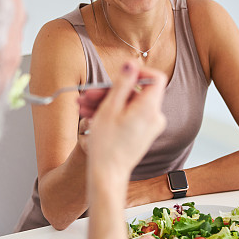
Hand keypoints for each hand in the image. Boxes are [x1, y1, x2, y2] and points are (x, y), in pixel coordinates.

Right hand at [85, 62, 166, 182]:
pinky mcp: (142, 133)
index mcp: (150, 108)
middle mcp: (155, 117)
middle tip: (88, 94)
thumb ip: (122, 83)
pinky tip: (91, 115)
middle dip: (110, 91)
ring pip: (128, 105)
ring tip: (83, 106)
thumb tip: (131, 63)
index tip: (118, 75)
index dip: (137, 72)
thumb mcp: (110, 108)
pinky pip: (128, 116)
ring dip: (106, 102)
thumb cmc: (106, 145)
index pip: (155, 78)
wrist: (107, 174)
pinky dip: (112, 113)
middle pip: (136, 92)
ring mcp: (149, 126)